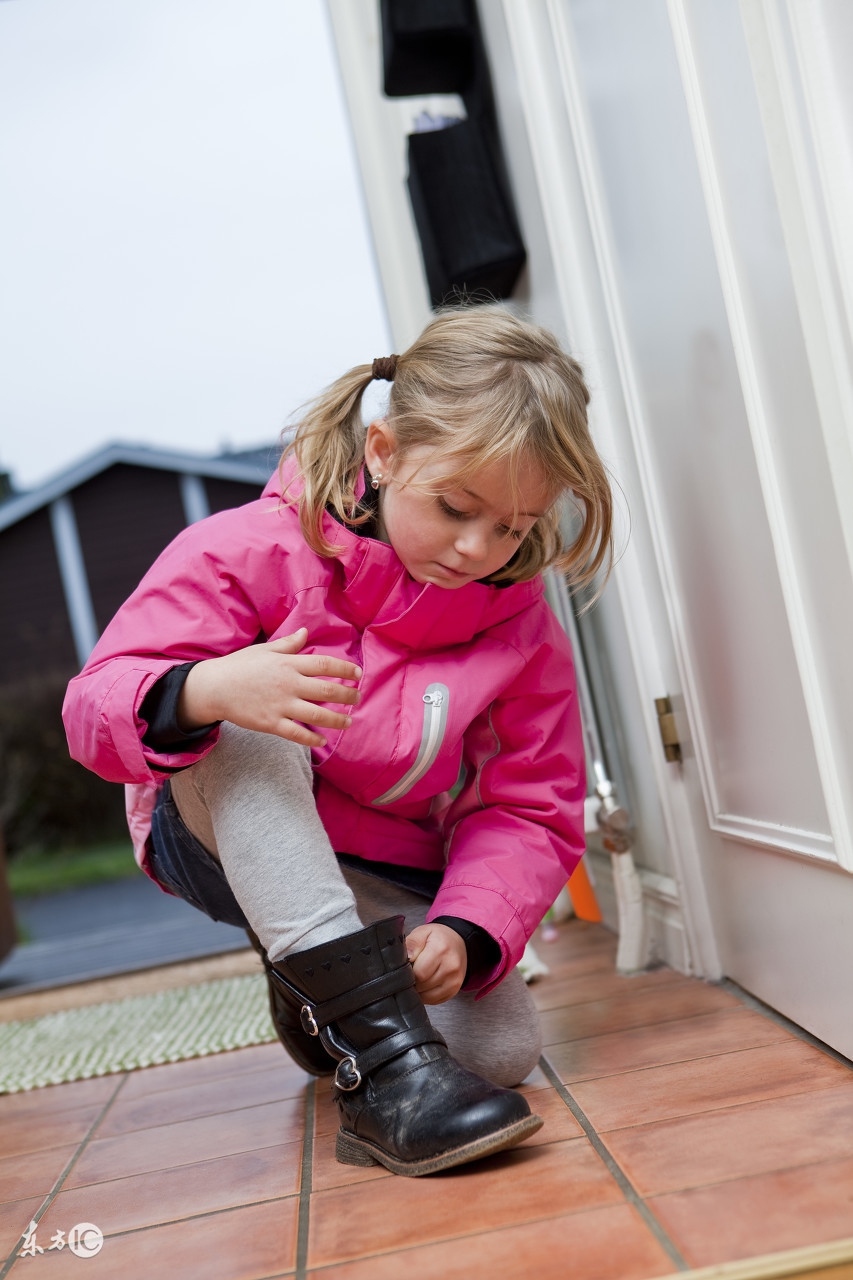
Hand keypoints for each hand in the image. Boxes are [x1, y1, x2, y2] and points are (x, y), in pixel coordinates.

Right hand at [177, 628, 361, 747]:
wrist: (213, 688)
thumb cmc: (239, 666)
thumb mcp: (264, 650)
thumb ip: (288, 644)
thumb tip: (305, 632)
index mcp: (288, 664)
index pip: (324, 665)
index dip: (345, 670)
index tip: (358, 674)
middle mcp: (288, 684)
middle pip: (327, 691)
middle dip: (348, 696)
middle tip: (358, 698)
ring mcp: (280, 705)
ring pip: (317, 715)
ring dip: (337, 719)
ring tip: (348, 721)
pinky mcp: (270, 723)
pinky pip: (296, 734)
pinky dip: (312, 738)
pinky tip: (322, 740)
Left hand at [405, 923, 466, 1004]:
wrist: (458, 942)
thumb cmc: (437, 938)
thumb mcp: (423, 932)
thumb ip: (412, 943)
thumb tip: (407, 957)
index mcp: (440, 949)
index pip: (419, 973)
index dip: (408, 973)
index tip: (407, 967)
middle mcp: (450, 966)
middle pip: (422, 985)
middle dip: (413, 981)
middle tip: (412, 971)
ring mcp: (454, 980)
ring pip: (427, 996)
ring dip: (419, 990)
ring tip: (419, 977)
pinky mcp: (455, 989)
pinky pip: (434, 1000)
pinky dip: (427, 995)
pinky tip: (426, 983)